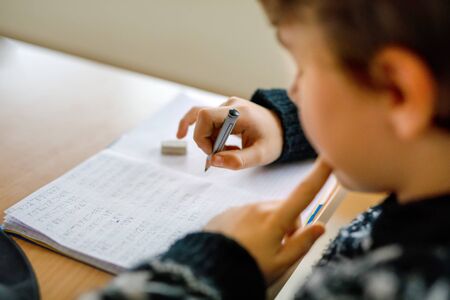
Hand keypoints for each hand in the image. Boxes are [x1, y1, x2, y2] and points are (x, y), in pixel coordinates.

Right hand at [177, 97, 283, 169]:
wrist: (284, 128)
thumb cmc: (274, 140)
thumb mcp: (260, 155)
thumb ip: (237, 160)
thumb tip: (213, 161)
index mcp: (238, 112)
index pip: (204, 115)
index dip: (201, 136)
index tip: (213, 153)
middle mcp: (230, 105)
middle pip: (200, 119)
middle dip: (204, 141)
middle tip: (219, 156)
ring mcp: (228, 106)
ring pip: (203, 122)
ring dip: (209, 140)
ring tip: (227, 151)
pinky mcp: (226, 111)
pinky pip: (208, 122)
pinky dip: (208, 135)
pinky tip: (206, 144)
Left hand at [204, 158, 331, 282]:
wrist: (209, 271)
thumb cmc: (245, 269)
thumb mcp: (280, 263)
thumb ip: (302, 243)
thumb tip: (319, 227)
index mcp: (275, 219)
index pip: (304, 193)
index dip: (319, 175)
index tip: (328, 157)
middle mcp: (258, 208)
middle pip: (285, 209)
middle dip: (287, 225)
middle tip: (278, 247)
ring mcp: (242, 209)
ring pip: (266, 213)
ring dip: (268, 226)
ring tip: (257, 248)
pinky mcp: (229, 213)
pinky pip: (247, 215)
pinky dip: (251, 226)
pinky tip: (244, 243)